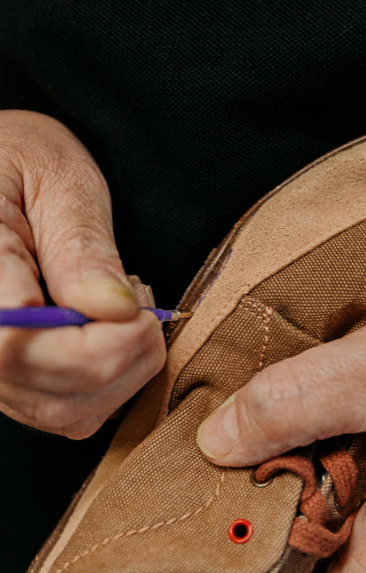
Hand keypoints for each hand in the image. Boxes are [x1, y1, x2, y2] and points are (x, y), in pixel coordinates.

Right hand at [0, 110, 165, 437]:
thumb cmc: (20, 160)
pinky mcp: (8, 381)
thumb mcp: (58, 179)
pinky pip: (65, 411)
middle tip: (145, 306)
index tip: (140, 312)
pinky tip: (114, 336)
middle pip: (47, 389)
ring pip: (61, 411)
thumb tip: (113, 311)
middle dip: (122, 357)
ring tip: (127, 314)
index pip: (18, 343)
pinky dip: (110, 384)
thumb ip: (82, 246)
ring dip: (122, 373)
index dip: (96, 342)